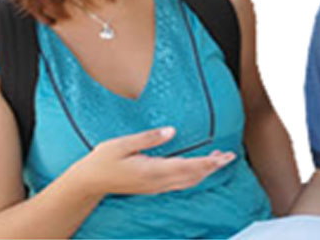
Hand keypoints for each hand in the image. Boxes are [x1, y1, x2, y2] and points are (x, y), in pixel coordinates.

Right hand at [69, 126, 234, 196]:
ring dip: (205, 171)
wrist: (89, 183)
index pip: (188, 167)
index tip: (224, 157)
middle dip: (213, 167)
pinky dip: (194, 175)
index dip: (208, 163)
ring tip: (219, 159)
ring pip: (188, 181)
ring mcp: (156, 186)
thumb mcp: (122, 144)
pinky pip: (180, 183)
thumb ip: (148, 138)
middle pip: (193, 176)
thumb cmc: (102, 161)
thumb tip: (172, 131)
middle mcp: (157, 182)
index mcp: (152, 170)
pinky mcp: (153, 187)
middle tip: (230, 156)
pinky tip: (199, 168)